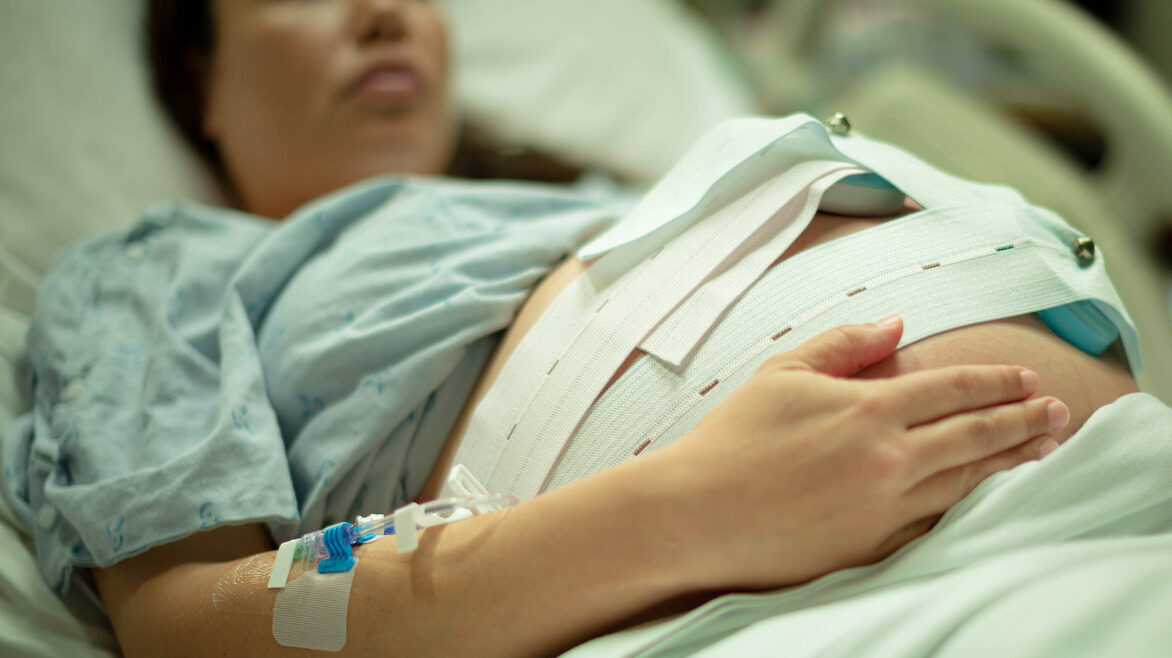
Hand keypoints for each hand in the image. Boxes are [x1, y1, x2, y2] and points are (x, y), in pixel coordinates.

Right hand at [652, 316, 1067, 589]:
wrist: (698, 512)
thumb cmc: (733, 438)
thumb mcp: (784, 372)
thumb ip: (845, 344)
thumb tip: (897, 325)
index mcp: (868, 408)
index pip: (952, 389)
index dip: (995, 382)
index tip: (1023, 378)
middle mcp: (889, 458)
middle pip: (976, 434)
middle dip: (1022, 419)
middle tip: (1056, 411)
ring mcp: (886, 506)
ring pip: (968, 480)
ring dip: (1010, 461)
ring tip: (1041, 449)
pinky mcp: (874, 544)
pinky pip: (937, 520)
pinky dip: (969, 504)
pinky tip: (985, 494)